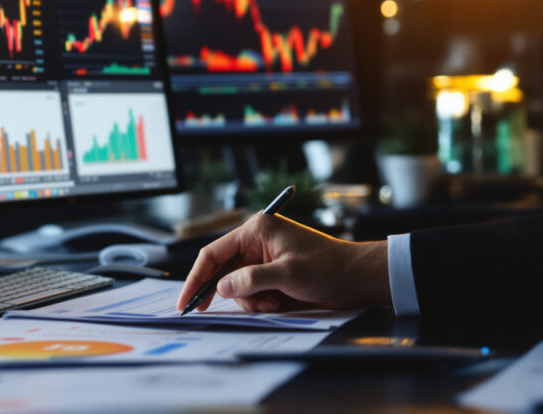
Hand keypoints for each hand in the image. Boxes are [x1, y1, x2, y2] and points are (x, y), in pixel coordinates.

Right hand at [176, 212, 390, 312]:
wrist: (356, 278)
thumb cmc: (328, 268)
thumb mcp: (288, 274)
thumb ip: (252, 280)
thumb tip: (223, 287)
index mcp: (256, 231)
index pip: (214, 253)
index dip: (197, 277)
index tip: (186, 300)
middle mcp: (256, 242)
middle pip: (223, 271)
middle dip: (229, 293)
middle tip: (209, 310)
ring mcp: (263, 259)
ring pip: (237, 286)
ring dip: (250, 300)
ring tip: (272, 304)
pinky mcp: (271, 274)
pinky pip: (251, 292)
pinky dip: (259, 302)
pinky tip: (277, 303)